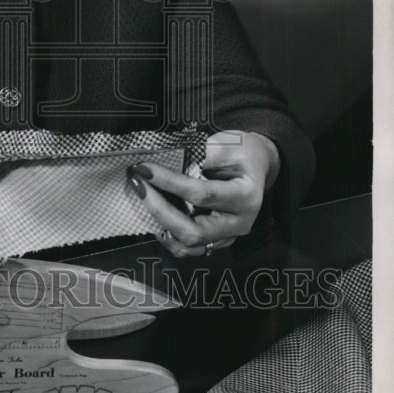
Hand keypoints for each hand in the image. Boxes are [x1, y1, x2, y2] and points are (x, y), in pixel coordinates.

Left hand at [126, 131, 279, 257]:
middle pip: (193, 230)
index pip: (201, 194)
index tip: (144, 168)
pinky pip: (189, 248)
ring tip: (142, 197)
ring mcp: (228, 237)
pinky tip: (154, 215)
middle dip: (158, 209)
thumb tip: (164, 159)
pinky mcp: (217, 242)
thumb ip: (199, 153)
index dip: (169, 182)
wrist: (256, 165)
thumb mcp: (226, 143)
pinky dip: (168, 235)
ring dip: (160, 223)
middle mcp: (239, 223)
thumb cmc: (241, 152)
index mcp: (245, 197)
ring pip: (189, 245)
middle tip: (137, 184)